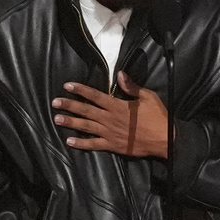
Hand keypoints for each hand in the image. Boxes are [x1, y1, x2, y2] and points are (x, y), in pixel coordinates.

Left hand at [52, 72, 167, 157]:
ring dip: (71, 122)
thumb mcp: (148, 97)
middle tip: (55, 102)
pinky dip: (81, 143)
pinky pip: (93, 144)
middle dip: (69, 105)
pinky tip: (70, 141)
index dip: (80, 90)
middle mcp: (110, 119)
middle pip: (86, 110)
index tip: (67, 86)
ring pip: (86, 126)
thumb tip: (119, 74)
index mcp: (117, 105)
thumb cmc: (158, 116)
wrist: (164, 139)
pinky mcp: (112, 145)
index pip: (95, 95)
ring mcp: (109, 133)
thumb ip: (131, 87)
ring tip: (57, 119)